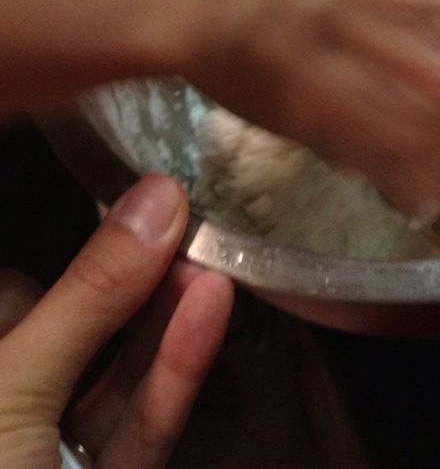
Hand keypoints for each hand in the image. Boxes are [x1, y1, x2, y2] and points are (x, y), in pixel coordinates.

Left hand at [0, 175, 232, 468]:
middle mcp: (12, 404)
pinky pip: (142, 425)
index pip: (15, 292)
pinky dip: (179, 371)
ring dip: (171, 319)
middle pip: (81, 331)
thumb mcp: (16, 384)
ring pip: (119, 376)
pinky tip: (212, 310)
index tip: (141, 202)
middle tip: (194, 224)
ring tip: (218, 261)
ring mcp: (56, 452)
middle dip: (139, 281)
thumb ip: (90, 295)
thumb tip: (159, 197)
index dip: (72, 249)